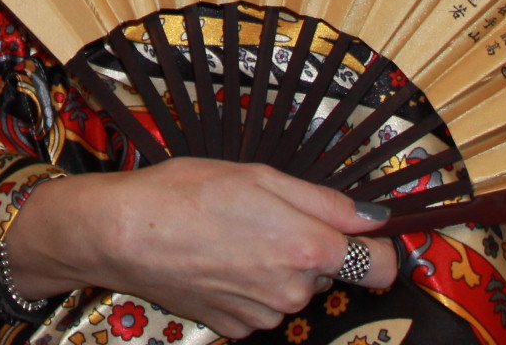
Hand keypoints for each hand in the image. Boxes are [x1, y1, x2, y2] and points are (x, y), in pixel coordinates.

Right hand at [2, 160, 399, 338]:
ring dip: (276, 266)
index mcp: (309, 247)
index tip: (361, 232)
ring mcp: (264, 315)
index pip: (381, 266)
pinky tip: (217, 260)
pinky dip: (248, 286)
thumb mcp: (260, 175)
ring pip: (292, 289)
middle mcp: (294, 291)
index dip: (377, 246)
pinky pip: (260, 306)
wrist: (124, 233)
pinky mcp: (236, 329)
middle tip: (264, 216)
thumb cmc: (187, 193)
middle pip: (328, 272)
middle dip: (309, 248)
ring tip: (232, 235)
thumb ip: (325, 200)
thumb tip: (375, 217)